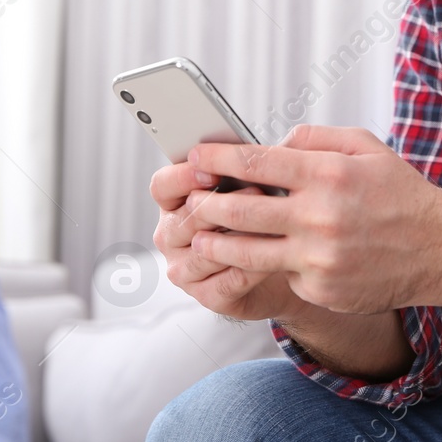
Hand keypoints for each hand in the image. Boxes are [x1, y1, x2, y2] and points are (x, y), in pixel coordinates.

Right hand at [150, 157, 314, 321]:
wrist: (278, 267)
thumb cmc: (259, 220)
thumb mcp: (247, 188)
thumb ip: (243, 169)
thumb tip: (262, 146)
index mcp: (172, 204)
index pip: (162, 186)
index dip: (183, 176)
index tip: (212, 168)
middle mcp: (171, 237)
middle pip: (184, 219)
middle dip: (222, 205)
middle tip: (257, 190)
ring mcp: (185, 269)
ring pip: (206, 250)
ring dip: (240, 234)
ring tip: (271, 221)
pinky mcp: (206, 296)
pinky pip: (228, 279)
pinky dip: (253, 265)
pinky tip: (274, 252)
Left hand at [179, 125, 441, 314]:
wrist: (440, 249)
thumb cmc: (399, 193)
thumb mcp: (365, 147)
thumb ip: (314, 139)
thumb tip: (272, 142)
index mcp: (327, 174)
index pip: (254, 163)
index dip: (216, 160)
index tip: (193, 156)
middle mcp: (319, 217)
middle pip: (239, 211)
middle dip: (204, 205)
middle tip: (188, 202)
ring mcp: (319, 258)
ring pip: (247, 252)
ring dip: (216, 244)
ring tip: (201, 239)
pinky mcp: (321, 289)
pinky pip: (283, 275)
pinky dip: (275, 267)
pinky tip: (271, 260)